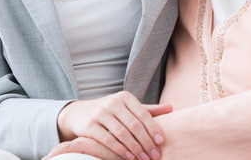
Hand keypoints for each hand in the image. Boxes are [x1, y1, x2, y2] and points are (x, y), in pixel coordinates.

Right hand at [57, 91, 171, 159]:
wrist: (79, 113)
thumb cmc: (110, 111)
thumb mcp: (128, 107)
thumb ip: (148, 109)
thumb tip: (171, 107)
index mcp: (125, 97)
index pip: (143, 114)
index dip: (153, 128)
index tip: (161, 141)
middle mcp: (113, 103)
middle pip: (134, 125)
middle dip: (146, 141)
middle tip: (154, 154)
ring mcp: (100, 113)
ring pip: (122, 133)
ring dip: (135, 148)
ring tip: (144, 158)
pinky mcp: (89, 125)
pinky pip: (108, 140)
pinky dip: (120, 149)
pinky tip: (129, 157)